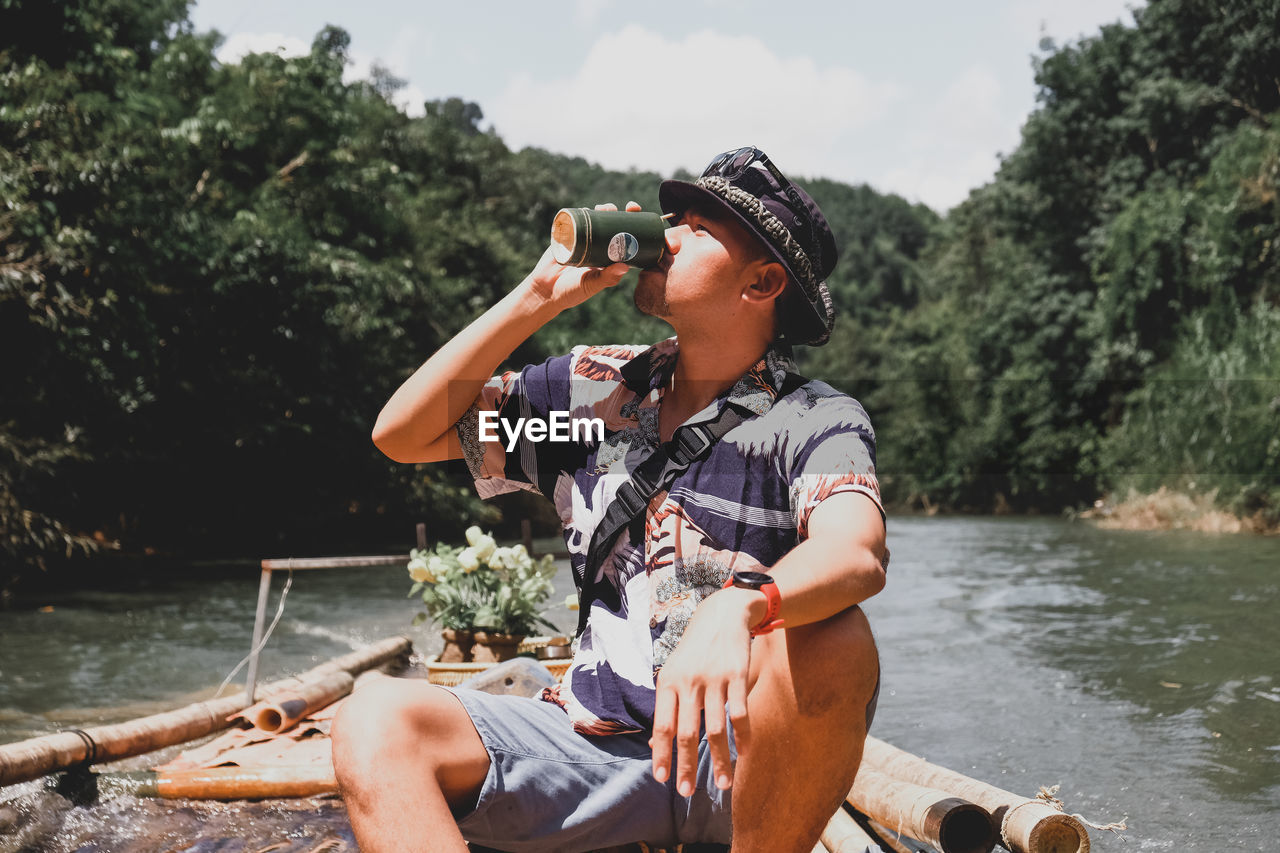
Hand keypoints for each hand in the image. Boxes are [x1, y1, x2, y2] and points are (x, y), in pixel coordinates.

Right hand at [524, 201, 641, 311]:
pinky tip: (587, 209)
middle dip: (621, 214)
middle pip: (612, 225)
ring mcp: (582, 240)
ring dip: (603, 211)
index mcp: (608, 258)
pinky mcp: (567, 237)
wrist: (545, 291)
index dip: (635, 227)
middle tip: (629, 207)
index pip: (625, 239)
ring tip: (605, 208)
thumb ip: (607, 278)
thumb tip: (625, 266)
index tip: (642, 221)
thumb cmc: (572, 292)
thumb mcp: (592, 285)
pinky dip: (581, 213)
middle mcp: (598, 247)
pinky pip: (576, 222)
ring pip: (596, 221)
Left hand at [650, 586, 758, 794]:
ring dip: (720, 760)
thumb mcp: (674, 672)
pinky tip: (744, 755)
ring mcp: (714, 679)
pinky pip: (741, 713)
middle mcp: (688, 682)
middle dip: (686, 765)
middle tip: (688, 792)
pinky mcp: (738, 676)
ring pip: (716, 729)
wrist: (721, 614)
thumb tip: (655, 745)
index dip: (661, 754)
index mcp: (668, 683)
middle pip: (687, 732)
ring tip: (722, 784)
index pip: (662, 726)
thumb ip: (667, 706)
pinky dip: (744, 737)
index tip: (663, 779)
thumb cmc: (694, 651)